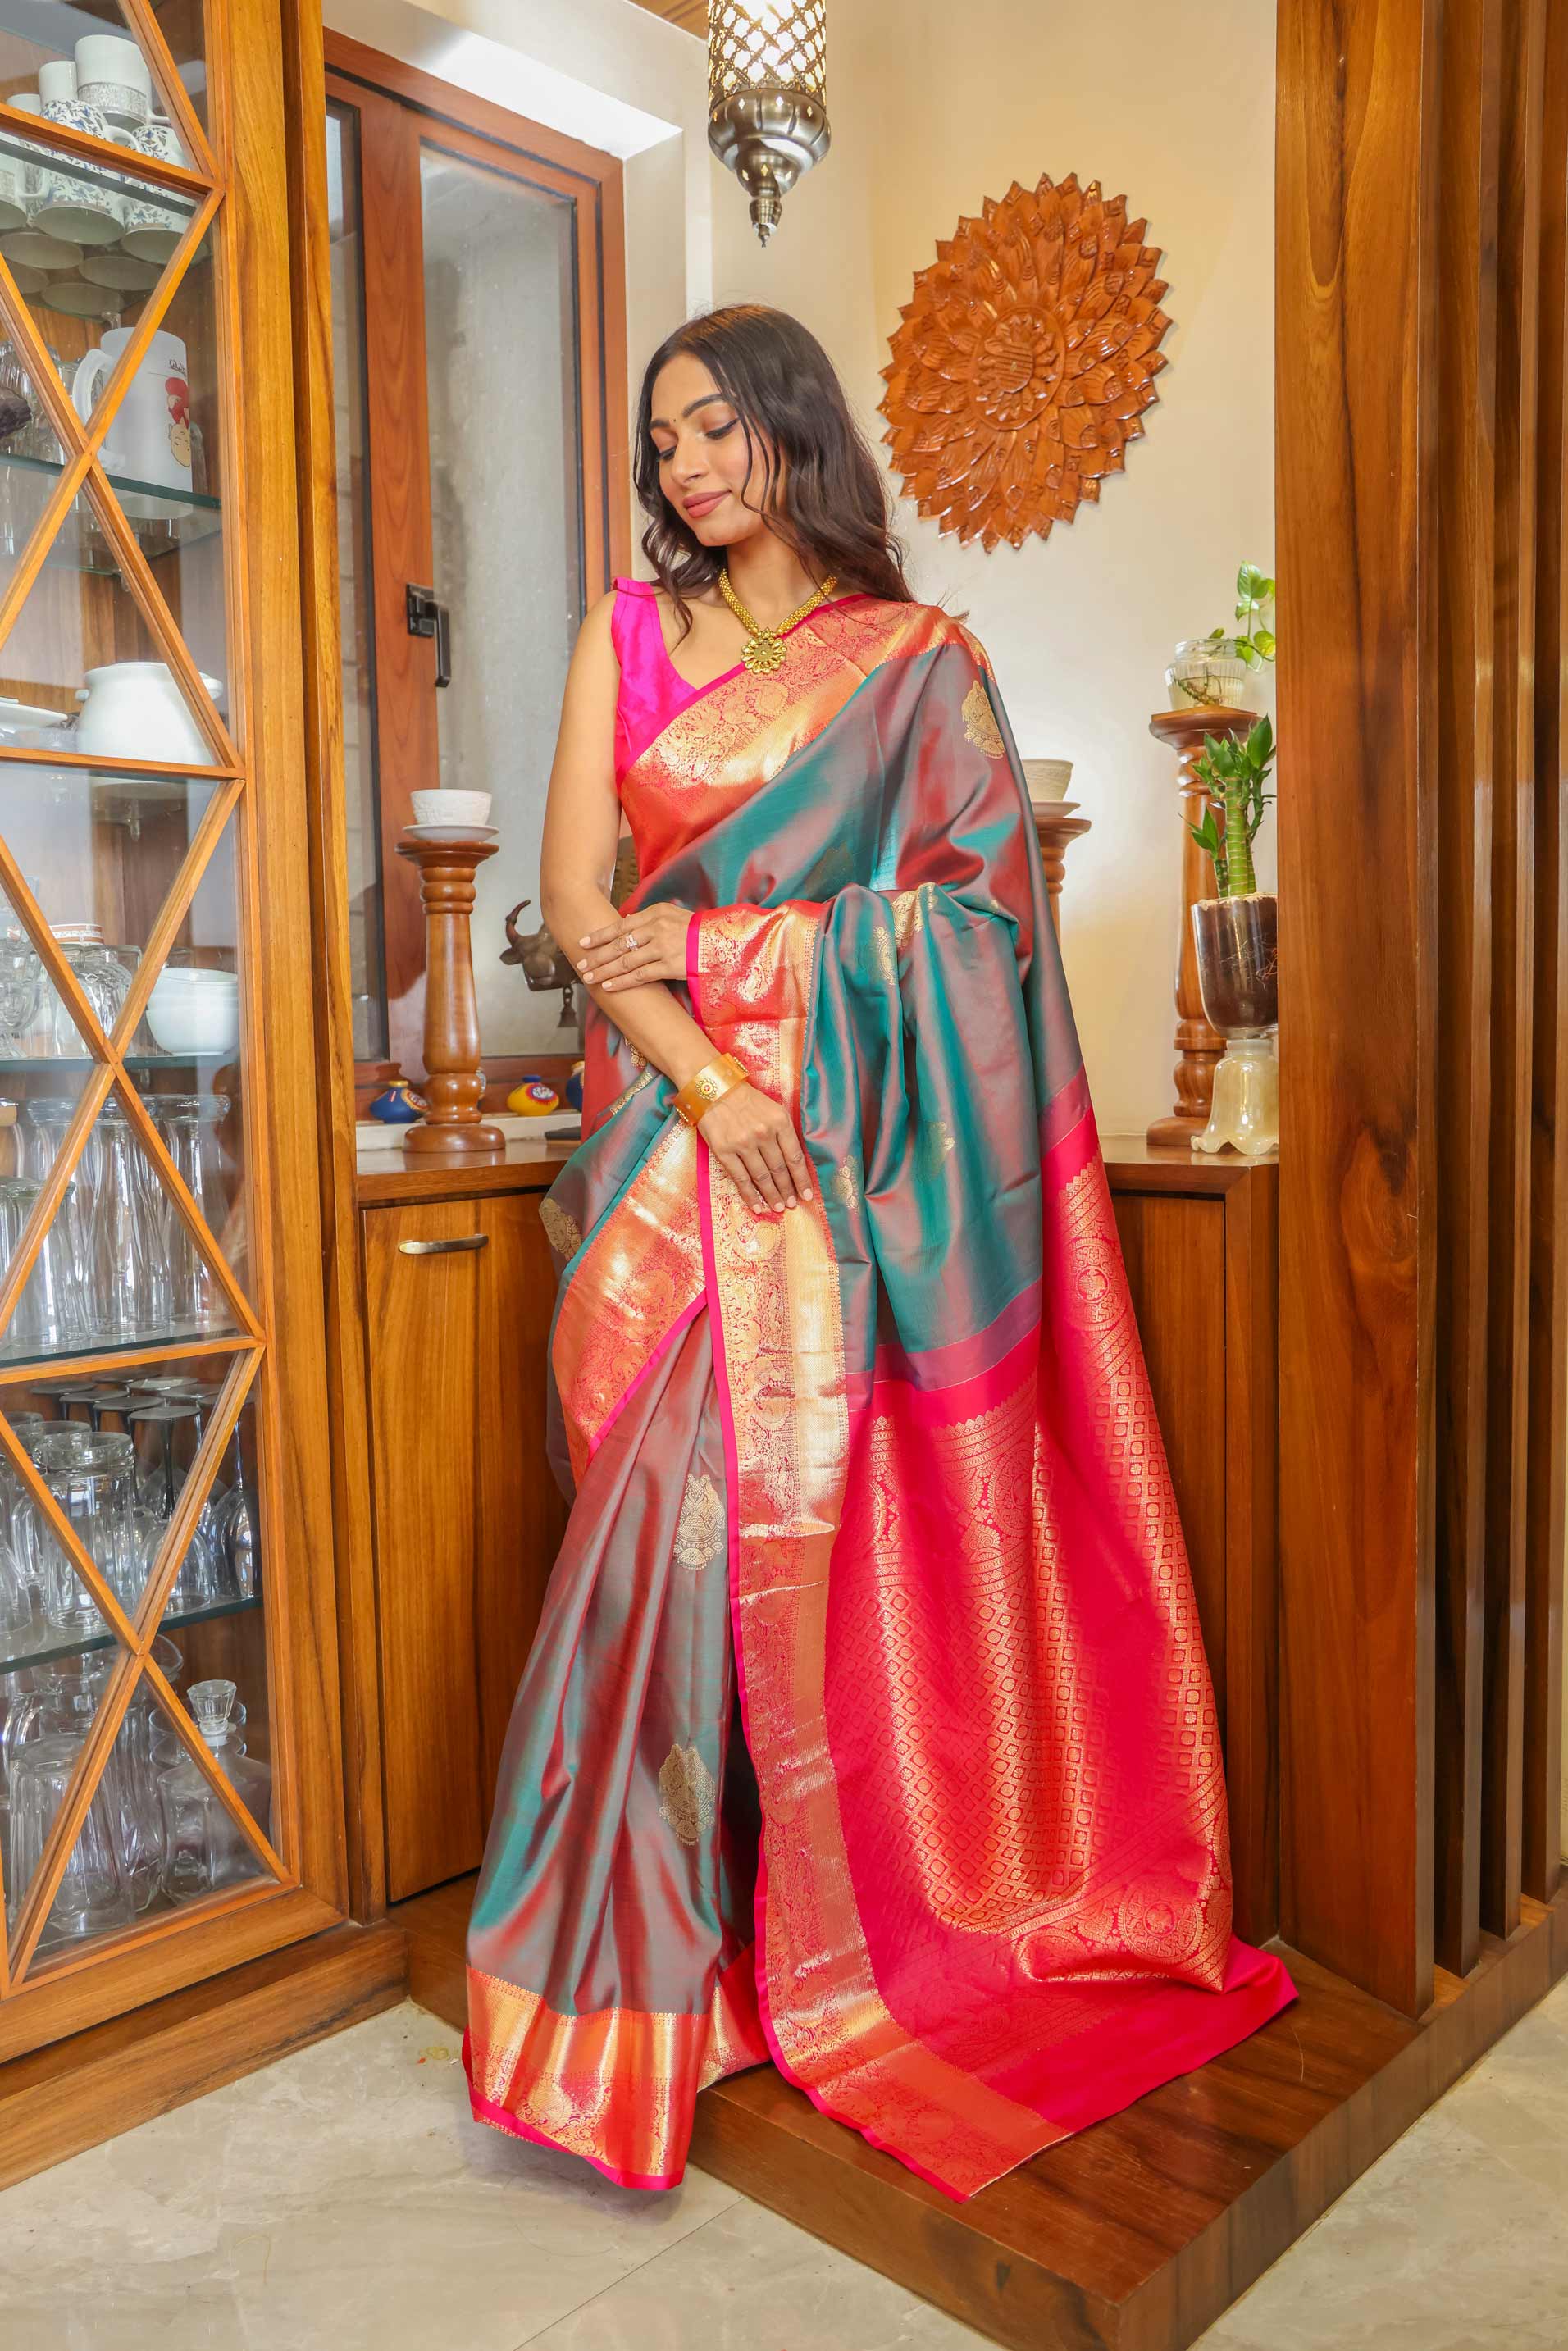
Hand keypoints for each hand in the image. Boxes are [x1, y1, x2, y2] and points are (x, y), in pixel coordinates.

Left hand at [576, 901, 688, 989]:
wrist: (723, 941)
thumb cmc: (697, 929)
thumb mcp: (673, 915)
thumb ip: (648, 919)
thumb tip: (625, 923)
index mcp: (656, 914)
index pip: (620, 926)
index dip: (599, 936)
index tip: (583, 943)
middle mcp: (656, 929)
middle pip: (619, 944)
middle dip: (597, 956)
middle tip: (581, 965)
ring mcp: (662, 948)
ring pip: (625, 961)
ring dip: (604, 971)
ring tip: (589, 978)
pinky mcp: (670, 966)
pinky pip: (639, 975)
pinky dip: (622, 982)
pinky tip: (609, 987)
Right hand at [698, 1074, 814, 1213]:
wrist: (713, 1089)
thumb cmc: (745, 1100)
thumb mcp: (772, 1108)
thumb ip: (784, 1132)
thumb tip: (793, 1162)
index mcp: (779, 1121)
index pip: (795, 1157)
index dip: (802, 1179)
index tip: (807, 1194)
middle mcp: (763, 1134)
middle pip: (780, 1169)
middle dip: (788, 1190)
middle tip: (792, 1204)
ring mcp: (743, 1144)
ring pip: (762, 1177)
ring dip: (772, 1195)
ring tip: (779, 1207)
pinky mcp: (724, 1151)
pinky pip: (740, 1179)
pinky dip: (750, 1196)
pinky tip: (757, 1206)